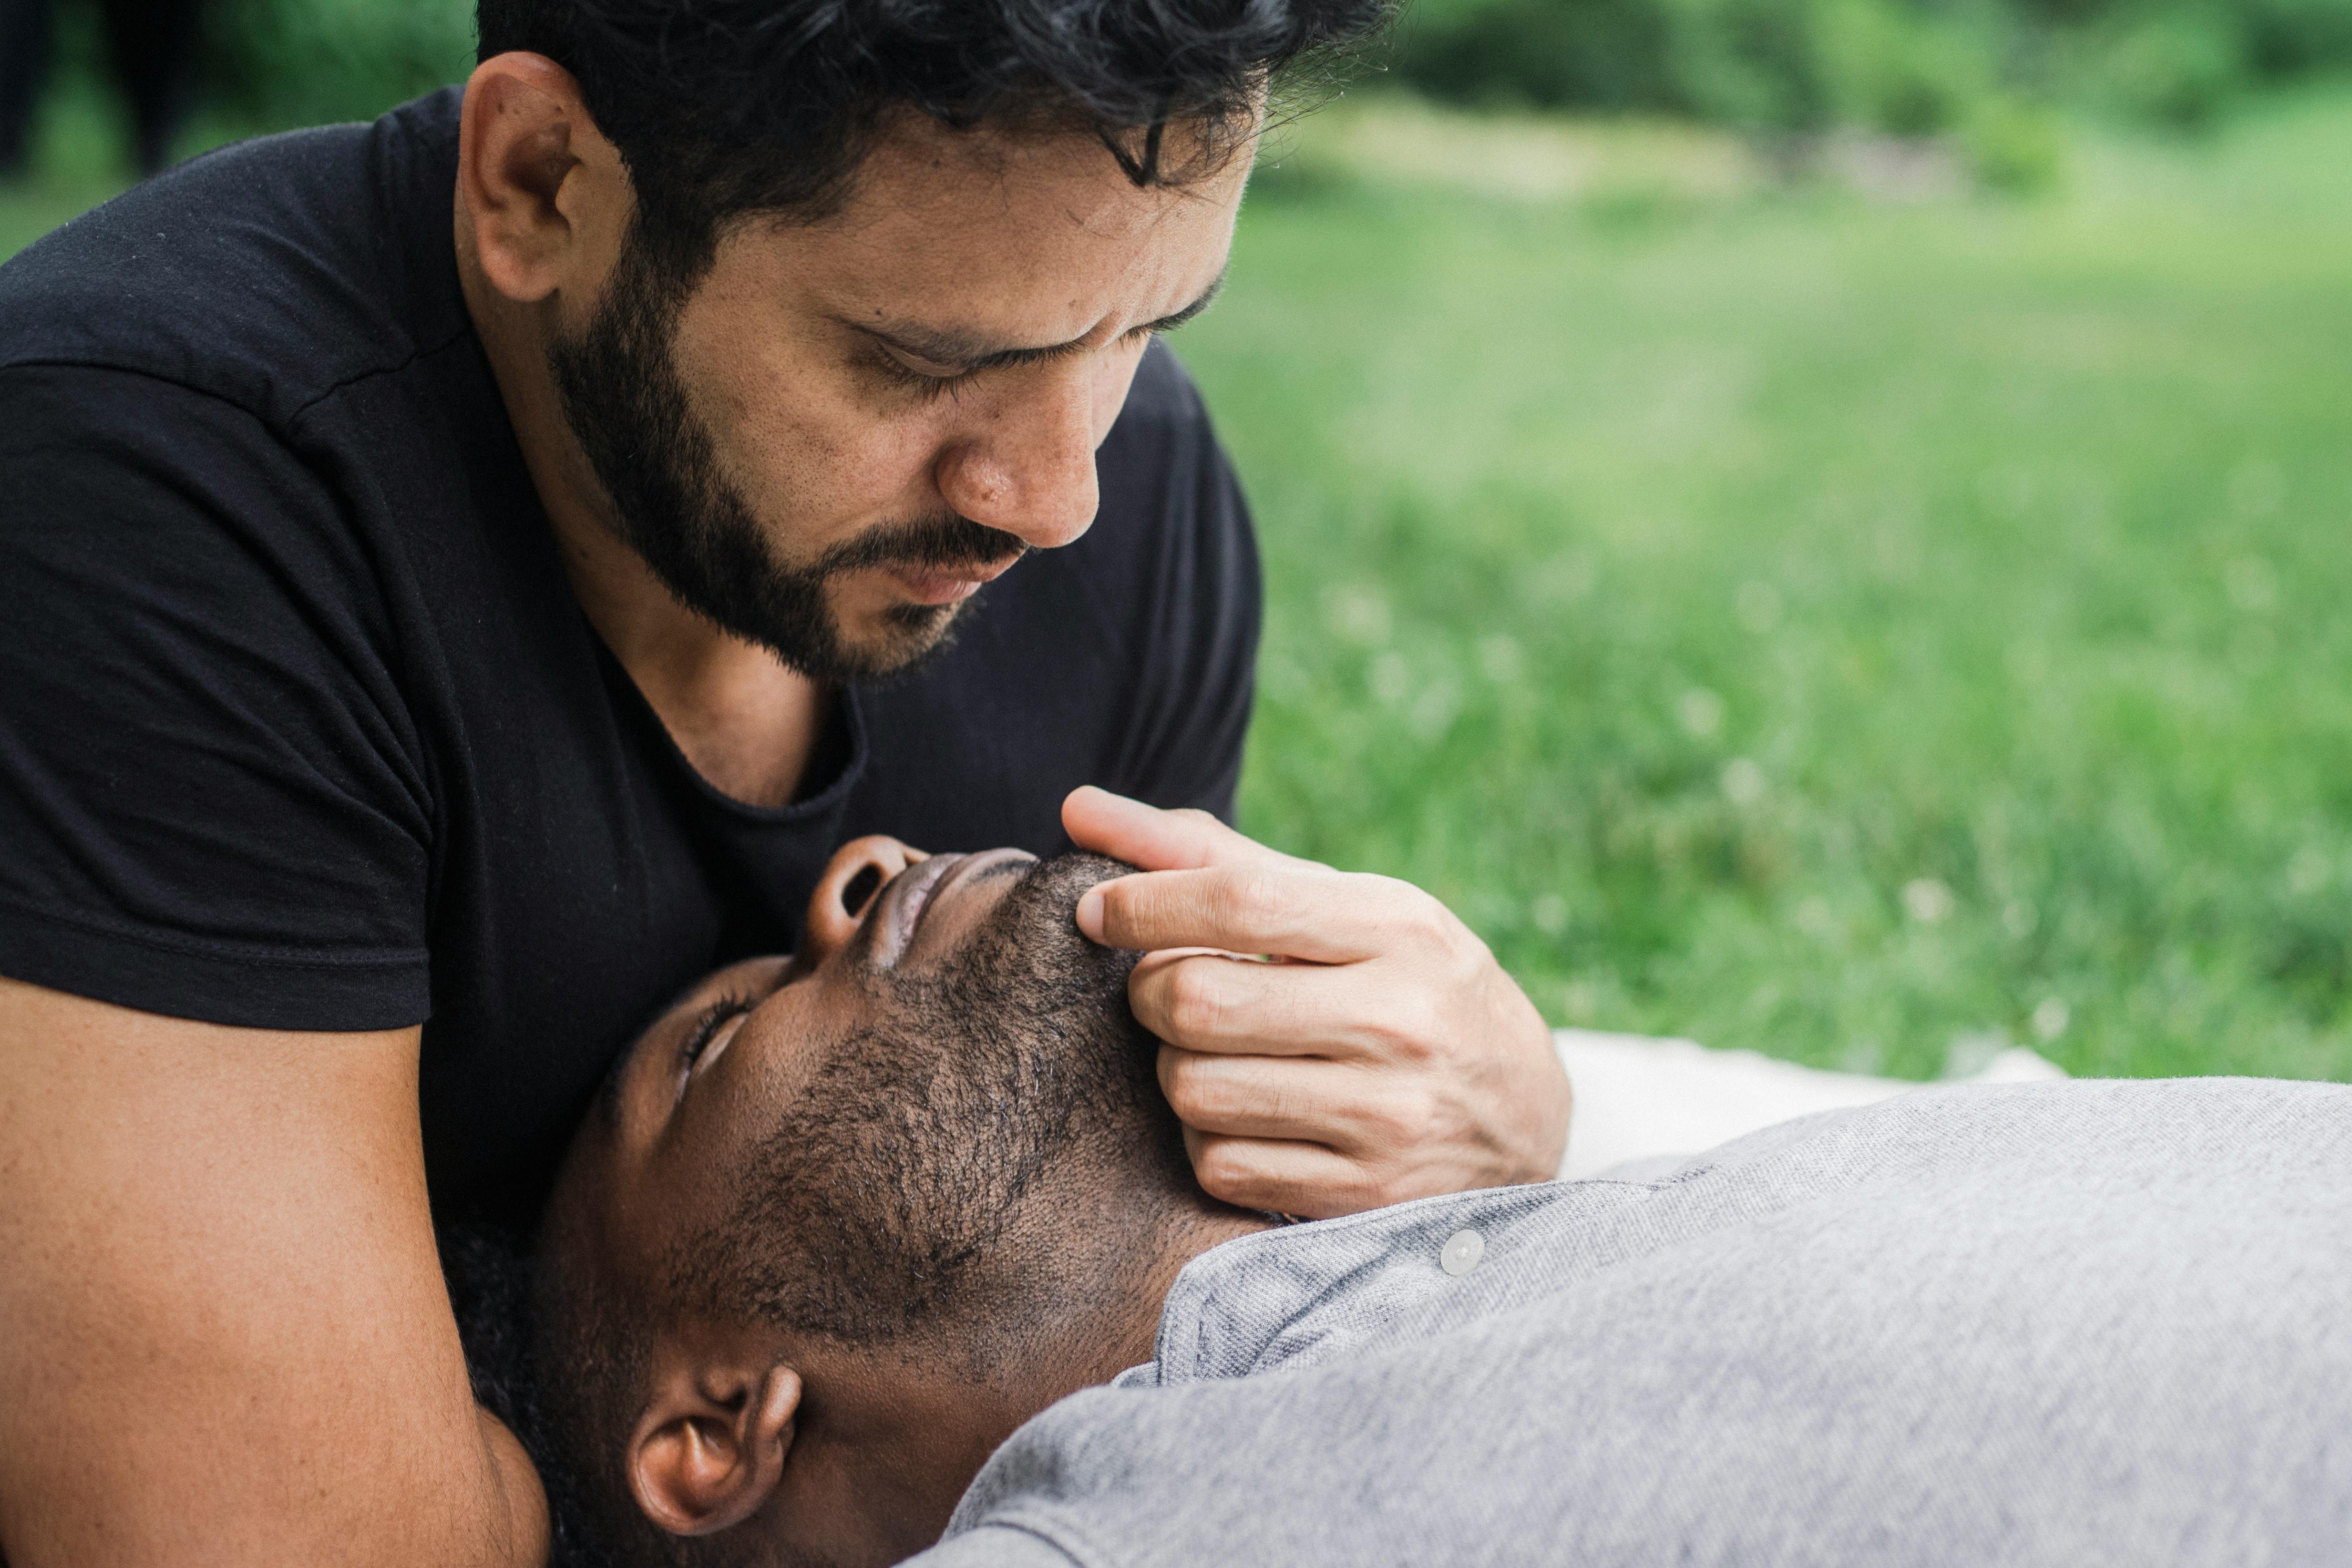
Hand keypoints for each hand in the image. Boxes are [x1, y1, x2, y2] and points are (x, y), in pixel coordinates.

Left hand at [1063, 787, 1571, 1218]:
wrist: (1526, 1119)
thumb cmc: (1407, 988)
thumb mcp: (1346, 908)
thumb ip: (1211, 858)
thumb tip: (1078, 808)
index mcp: (1400, 928)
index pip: (1240, 901)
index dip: (1144, 903)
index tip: (1097, 909)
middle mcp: (1401, 1021)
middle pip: (1198, 1001)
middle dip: (1150, 994)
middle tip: (1163, 990)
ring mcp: (1386, 1117)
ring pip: (1195, 1089)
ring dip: (1175, 1068)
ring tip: (1214, 1053)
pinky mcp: (1363, 1196)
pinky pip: (1219, 1165)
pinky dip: (1206, 1138)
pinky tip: (1245, 1114)